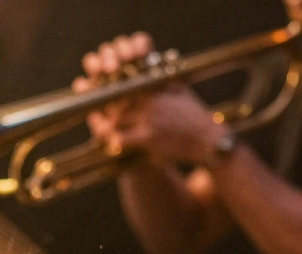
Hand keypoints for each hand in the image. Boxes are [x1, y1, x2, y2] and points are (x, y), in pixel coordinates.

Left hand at [74, 33, 223, 165]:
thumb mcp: (181, 90)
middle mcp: (150, 100)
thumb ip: (166, 77)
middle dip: (103, 105)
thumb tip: (159, 60)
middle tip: (94, 111)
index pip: (126, 82)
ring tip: (99, 128)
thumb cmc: (195, 116)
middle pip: (117, 99)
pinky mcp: (148, 138)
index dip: (109, 84)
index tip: (98, 87)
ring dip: (105, 124)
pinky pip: (122, 138)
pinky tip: (110, 144)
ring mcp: (148, 118)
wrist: (208, 140)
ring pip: (116, 118)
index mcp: (156, 87)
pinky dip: (114, 141)